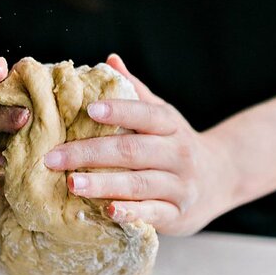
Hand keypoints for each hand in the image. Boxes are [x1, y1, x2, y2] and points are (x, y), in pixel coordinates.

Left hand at [42, 54, 233, 235]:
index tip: (90, 110)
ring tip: (71, 183)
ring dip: (104, 184)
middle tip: (53, 157)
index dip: (119, 111)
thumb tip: (110, 61)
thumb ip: (137, 93)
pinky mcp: (178, 213)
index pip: (146, 114)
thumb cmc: (177, 145)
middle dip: (91, 153)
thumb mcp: (164, 117)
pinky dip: (131, 213)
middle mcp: (179, 154)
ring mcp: (180, 186)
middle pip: (133, 151)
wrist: (222, 178)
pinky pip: (153, 214)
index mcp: (171, 126)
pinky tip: (108, 211)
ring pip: (140, 184)